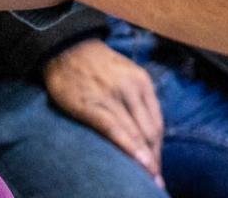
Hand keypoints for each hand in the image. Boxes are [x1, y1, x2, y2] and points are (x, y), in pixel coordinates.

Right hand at [42, 39, 165, 181]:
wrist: (68, 46)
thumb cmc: (97, 65)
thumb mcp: (126, 74)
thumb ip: (138, 99)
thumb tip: (147, 130)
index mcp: (142, 82)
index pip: (157, 123)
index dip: (159, 149)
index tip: (158, 167)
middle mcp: (131, 89)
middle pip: (150, 131)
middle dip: (154, 159)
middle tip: (156, 181)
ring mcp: (112, 96)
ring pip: (135, 133)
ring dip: (144, 160)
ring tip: (149, 180)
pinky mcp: (91, 104)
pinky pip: (114, 129)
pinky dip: (128, 147)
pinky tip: (136, 162)